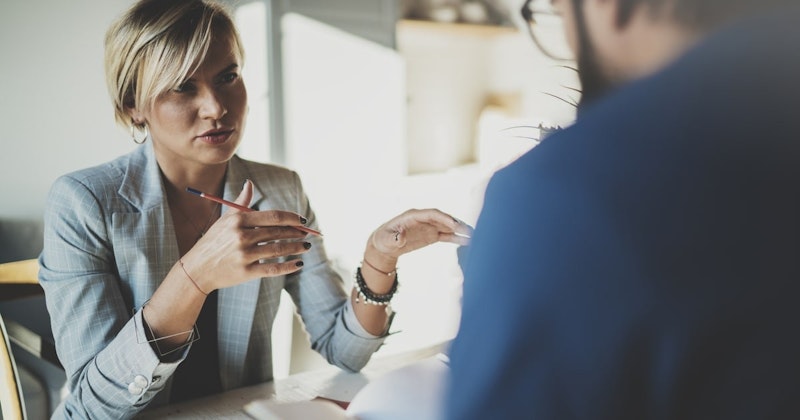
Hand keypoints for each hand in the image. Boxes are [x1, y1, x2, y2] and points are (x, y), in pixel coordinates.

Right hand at [181, 180, 311, 291]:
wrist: (197, 269)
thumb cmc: (213, 242)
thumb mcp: (225, 220)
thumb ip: (241, 202)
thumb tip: (250, 183)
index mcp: (238, 221)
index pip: (273, 216)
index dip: (292, 218)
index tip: (302, 220)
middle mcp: (241, 236)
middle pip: (277, 232)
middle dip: (296, 233)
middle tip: (307, 233)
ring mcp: (244, 255)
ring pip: (278, 250)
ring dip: (296, 248)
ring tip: (306, 246)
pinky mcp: (246, 272)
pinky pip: (273, 269)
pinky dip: (288, 267)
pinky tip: (299, 264)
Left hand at [369, 208, 472, 259]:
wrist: (385, 244)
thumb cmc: (384, 239)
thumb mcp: (386, 239)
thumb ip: (394, 238)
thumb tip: (401, 238)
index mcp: (413, 216)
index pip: (431, 214)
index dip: (443, 218)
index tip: (454, 225)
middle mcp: (424, 219)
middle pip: (443, 218)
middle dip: (456, 223)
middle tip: (469, 230)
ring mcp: (429, 226)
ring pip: (448, 226)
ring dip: (460, 230)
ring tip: (474, 235)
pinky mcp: (432, 235)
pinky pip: (447, 235)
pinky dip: (457, 238)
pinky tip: (467, 241)